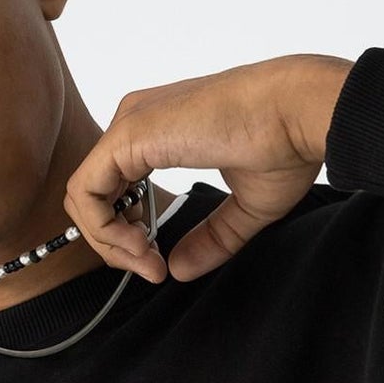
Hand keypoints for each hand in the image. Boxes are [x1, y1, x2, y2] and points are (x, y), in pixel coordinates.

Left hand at [63, 53, 354, 284]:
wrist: (300, 112)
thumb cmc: (285, 145)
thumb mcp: (245, 207)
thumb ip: (210, 238)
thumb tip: (178, 270)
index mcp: (158, 133)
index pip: (114, 191)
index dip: (128, 238)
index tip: (161, 263)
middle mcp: (135, 123)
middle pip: (94, 197)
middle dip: (117, 246)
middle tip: (153, 270)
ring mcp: (129, 126)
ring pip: (83, 198)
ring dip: (110, 244)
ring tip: (149, 263)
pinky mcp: (128, 135)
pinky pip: (86, 194)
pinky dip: (104, 230)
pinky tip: (140, 247)